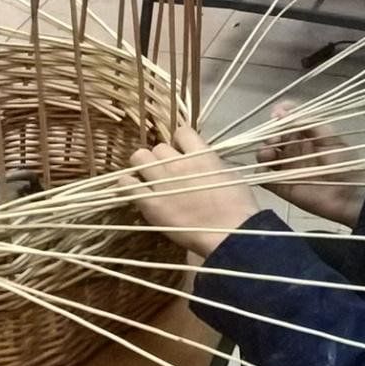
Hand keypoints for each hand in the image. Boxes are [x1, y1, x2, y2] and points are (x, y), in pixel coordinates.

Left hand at [120, 127, 259, 257]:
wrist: (230, 233)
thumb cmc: (238, 207)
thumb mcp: (229, 175)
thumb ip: (211, 164)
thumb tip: (202, 162)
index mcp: (201, 155)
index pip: (181, 132)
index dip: (180, 142)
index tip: (182, 154)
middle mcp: (178, 163)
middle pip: (158, 147)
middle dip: (161, 157)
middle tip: (166, 172)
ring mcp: (162, 182)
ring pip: (139, 157)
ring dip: (143, 166)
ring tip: (149, 179)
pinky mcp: (150, 202)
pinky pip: (126, 183)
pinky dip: (127, 184)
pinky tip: (133, 189)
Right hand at [257, 103, 364, 227]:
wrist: (351, 195)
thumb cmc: (344, 163)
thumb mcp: (331, 138)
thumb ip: (309, 123)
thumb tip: (283, 111)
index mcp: (305, 136)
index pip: (286, 122)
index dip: (279, 116)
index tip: (277, 115)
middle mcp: (293, 150)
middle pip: (273, 138)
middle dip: (269, 134)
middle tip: (275, 139)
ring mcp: (286, 168)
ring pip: (265, 156)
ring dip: (262, 151)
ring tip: (269, 153)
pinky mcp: (282, 186)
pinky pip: (264, 178)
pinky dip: (259, 172)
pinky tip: (264, 168)